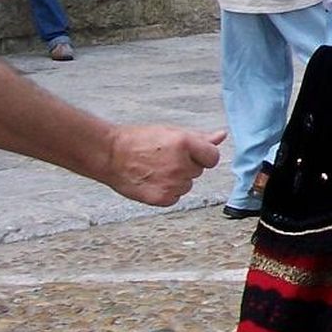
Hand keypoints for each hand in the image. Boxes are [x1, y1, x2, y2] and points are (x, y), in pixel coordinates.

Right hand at [103, 125, 226, 205]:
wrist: (109, 154)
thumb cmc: (139, 140)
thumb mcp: (172, 132)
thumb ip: (200, 137)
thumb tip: (221, 136)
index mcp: (186, 144)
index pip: (213, 157)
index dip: (203, 156)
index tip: (191, 154)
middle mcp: (181, 165)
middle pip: (198, 171)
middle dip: (187, 166)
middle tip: (164, 158)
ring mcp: (171, 183)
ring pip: (187, 185)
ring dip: (177, 180)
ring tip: (155, 169)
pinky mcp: (161, 199)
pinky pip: (175, 198)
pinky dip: (166, 192)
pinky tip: (152, 181)